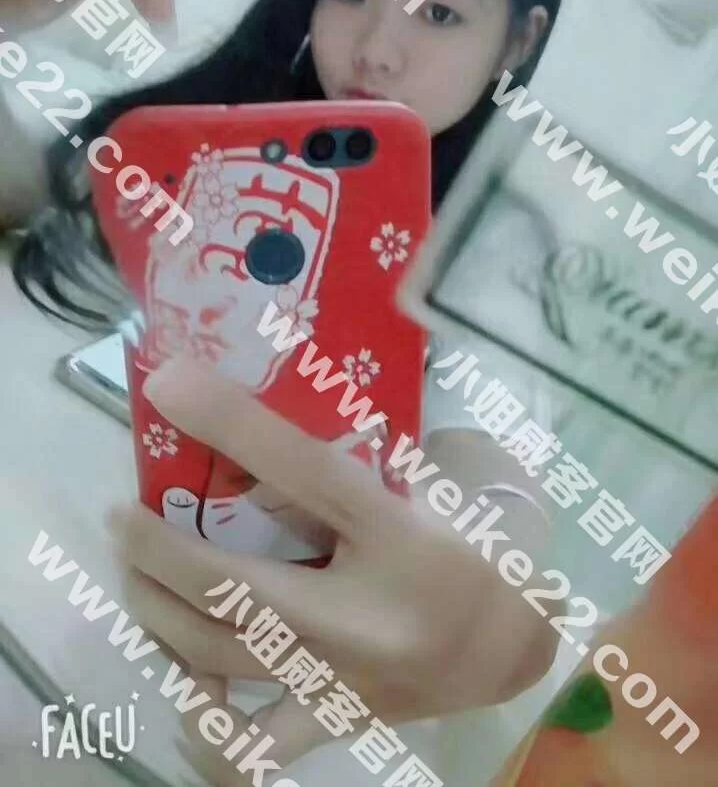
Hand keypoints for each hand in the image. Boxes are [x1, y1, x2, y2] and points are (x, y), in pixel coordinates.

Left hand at [108, 355, 555, 784]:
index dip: (231, 423)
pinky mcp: (340, 718)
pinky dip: (205, 719)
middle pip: (233, 585)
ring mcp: (347, 680)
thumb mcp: (455, 478)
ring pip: (223, 658)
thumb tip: (288, 432)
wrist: (525, 648)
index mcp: (403, 539)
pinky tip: (181, 681)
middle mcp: (367, 617)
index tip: (169, 384)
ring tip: (135, 575)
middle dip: (158, 546)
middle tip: (123, 514)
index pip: (304, 471)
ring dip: (158, 613)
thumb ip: (386, 449)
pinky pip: (257, 742)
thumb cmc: (490, 545)